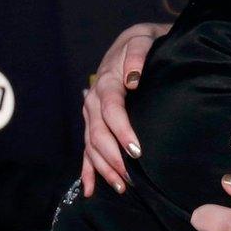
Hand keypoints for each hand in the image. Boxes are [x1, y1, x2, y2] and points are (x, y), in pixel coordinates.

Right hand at [80, 22, 170, 196]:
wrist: (134, 41)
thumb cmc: (144, 42)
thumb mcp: (143, 39)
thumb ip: (137, 55)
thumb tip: (132, 79)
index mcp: (107, 82)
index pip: (111, 110)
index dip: (121, 131)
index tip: (136, 150)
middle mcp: (94, 101)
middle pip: (98, 134)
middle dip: (113, 157)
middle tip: (131, 177)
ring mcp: (92, 114)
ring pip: (92, 146)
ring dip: (104, 168)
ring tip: (122, 187)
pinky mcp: (94, 123)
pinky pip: (87, 150)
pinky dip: (89, 170)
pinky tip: (91, 190)